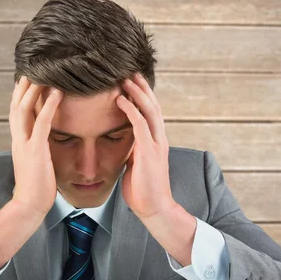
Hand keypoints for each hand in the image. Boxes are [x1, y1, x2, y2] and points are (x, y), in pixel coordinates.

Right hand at [10, 76, 62, 214]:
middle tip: (34, 68)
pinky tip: (58, 92)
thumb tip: (44, 138)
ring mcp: (25, 143)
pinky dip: (49, 105)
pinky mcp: (35, 150)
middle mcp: (18, 138)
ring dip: (35, 89)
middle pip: (16, 104)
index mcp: (18, 141)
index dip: (21, 94)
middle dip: (24, 85)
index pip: (16, 112)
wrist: (29, 204)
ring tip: (46, 73)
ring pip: (25, 108)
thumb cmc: (36, 185)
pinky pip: (42, 122)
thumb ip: (36, 146)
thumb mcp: (34, 161)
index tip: (28, 79)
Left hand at [116, 72, 176, 219]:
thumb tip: (123, 144)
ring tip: (125, 79)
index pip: (151, 113)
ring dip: (137, 93)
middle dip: (142, 87)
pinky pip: (141, 125)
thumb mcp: (135, 165)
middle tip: (130, 71)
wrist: (154, 208)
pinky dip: (131, 110)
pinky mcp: (149, 152)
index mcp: (156, 142)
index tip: (132, 83)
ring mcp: (156, 145)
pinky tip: (121, 100)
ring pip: (149, 111)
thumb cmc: (143, 190)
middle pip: (153, 106)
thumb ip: (133, 151)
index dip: (143, 96)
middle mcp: (159, 139)